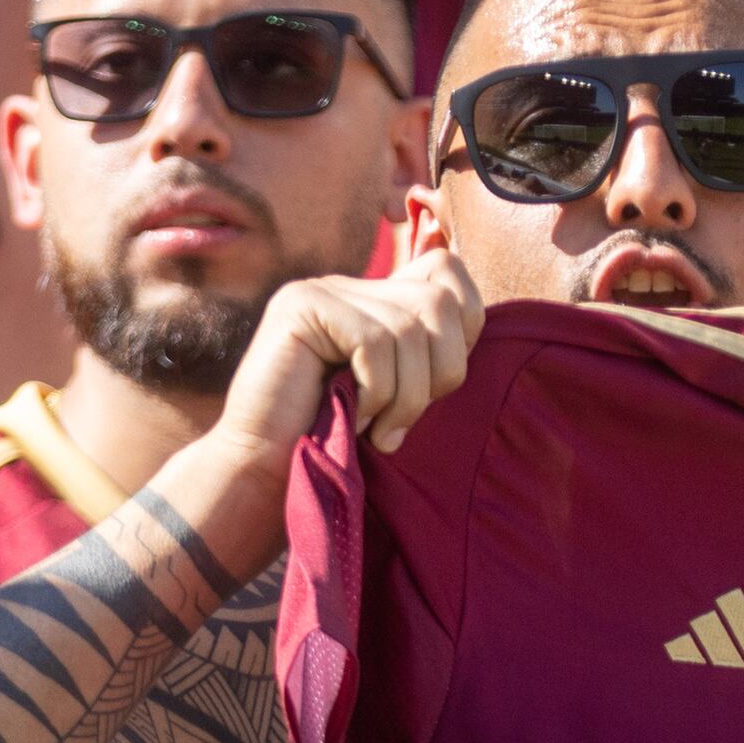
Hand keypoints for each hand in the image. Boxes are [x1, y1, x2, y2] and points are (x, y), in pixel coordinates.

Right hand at [216, 247, 482, 460]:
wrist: (266, 471)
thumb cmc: (337, 441)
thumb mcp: (401, 391)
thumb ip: (429, 353)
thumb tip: (477, 323)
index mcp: (374, 297)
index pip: (448, 272)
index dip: (465, 329)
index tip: (437, 386)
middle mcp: (349, 285)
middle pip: (439, 301)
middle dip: (441, 370)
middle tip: (406, 418)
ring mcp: (322, 290)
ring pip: (409, 327)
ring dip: (407, 394)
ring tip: (381, 430)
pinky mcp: (301, 307)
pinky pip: (373, 341)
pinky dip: (377, 391)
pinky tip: (356, 418)